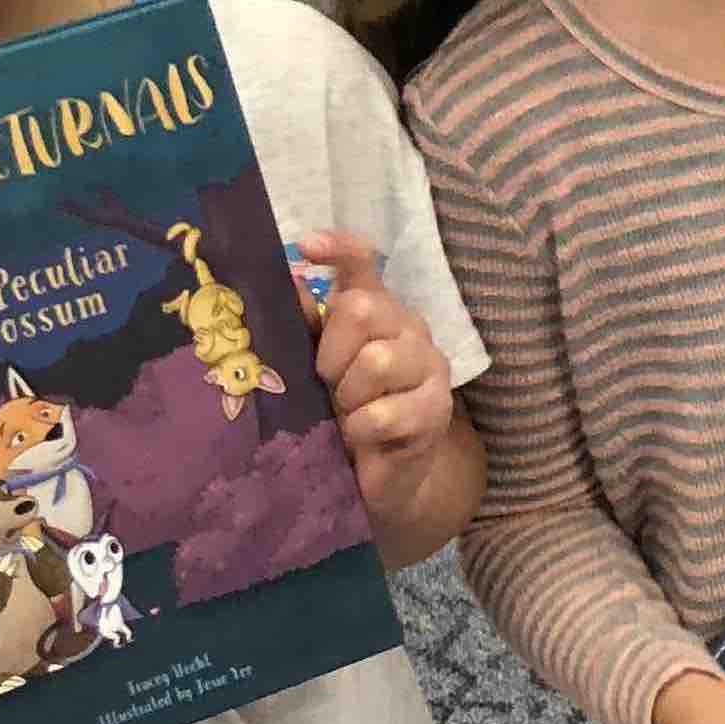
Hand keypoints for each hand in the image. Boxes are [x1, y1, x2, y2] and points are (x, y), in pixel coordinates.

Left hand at [295, 230, 454, 517]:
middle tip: (326, 382)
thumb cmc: (340, 414)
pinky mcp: (437, 410)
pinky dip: (363, 428)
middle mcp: (408, 328)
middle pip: (363, 309)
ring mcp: (429, 367)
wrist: (375, 476)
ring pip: (378, 360)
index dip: (340, 249)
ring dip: (349, 393)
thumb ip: (304, 326)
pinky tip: (362, 437)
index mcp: (375, 310)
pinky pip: (387, 412)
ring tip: (347, 413)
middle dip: (332, 352)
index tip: (306, 247)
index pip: (364, 264)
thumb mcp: (312, 368)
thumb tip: (287, 282)